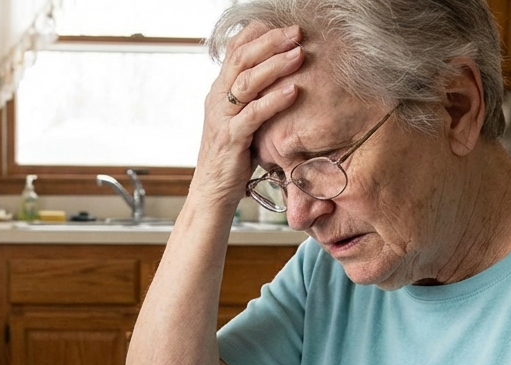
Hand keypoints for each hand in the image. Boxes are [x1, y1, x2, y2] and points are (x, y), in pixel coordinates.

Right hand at [193, 23, 304, 203]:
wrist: (211, 192)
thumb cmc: (232, 158)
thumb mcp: (241, 121)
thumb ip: (254, 99)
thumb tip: (282, 78)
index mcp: (219, 91)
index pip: (235, 50)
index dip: (258, 33)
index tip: (285, 26)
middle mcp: (217, 100)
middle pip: (241, 58)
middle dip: (271, 42)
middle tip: (297, 32)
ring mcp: (222, 118)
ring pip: (246, 82)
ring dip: (275, 65)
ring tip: (299, 54)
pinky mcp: (231, 139)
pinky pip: (253, 114)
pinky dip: (274, 100)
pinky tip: (293, 90)